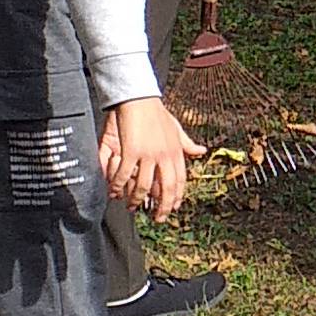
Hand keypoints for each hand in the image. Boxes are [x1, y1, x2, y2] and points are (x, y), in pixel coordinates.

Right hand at [97, 97, 208, 218]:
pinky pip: (124, 176)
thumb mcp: (175, 127)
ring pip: (143, 186)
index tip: (173, 208)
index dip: (176, 197)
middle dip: (161, 207)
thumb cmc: (155, 111)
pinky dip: (118, 186)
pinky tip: (114, 192)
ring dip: (137, 200)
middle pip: (165, 188)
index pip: (180, 180)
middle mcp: (165, 155)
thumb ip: (187, 143)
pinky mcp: (131, 151)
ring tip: (133, 207)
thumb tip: (201, 151)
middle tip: (158, 219)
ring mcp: (148, 154)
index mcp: (176, 151)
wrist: (138, 97)